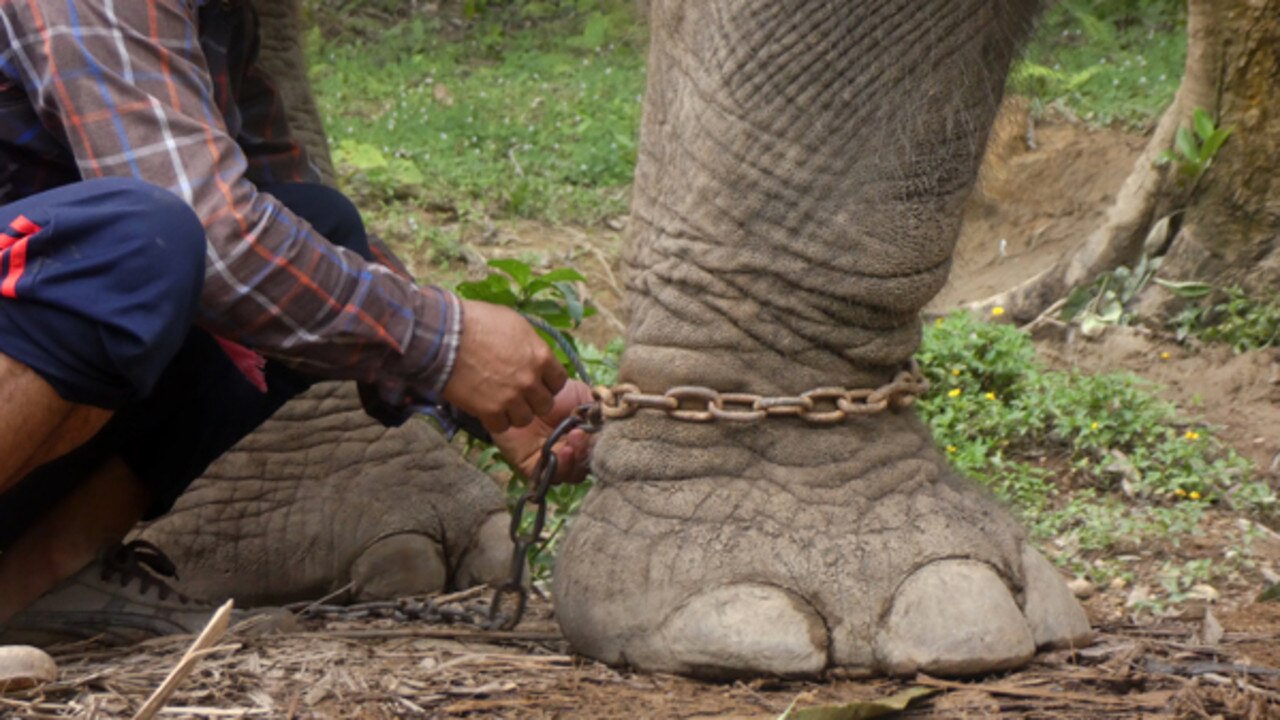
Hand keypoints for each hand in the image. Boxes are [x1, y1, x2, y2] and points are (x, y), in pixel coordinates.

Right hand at [442, 300, 567, 432]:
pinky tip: (487, 409)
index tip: (537, 382)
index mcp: (540, 357)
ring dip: (515, 413)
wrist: (445, 335)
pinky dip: (495, 420)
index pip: (559, 382)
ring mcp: (511, 397)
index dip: (548, 383)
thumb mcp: (514, 324)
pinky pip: (502, 426)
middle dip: (533, 401)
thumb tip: (533, 352)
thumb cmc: (478, 322)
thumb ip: (529, 344)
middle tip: (519, 395)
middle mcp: (530, 380)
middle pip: (545, 404)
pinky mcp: (490, 410)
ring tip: (502, 404)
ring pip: (525, 419)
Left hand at [492, 380, 594, 484]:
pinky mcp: (533, 467)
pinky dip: (560, 468)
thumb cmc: (549, 390)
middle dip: (586, 453)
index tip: (597, 431)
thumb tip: (612, 426)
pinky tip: (560, 452)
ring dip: (575, 461)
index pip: (598, 451)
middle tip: (579, 435)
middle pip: (587, 465)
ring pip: (572, 474)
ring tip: (569, 443)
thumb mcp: (581, 396)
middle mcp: (570, 451)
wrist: (517, 389)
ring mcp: (553, 460)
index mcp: (583, 437)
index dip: (601, 446)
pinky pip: (550, 477)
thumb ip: (598, 412)